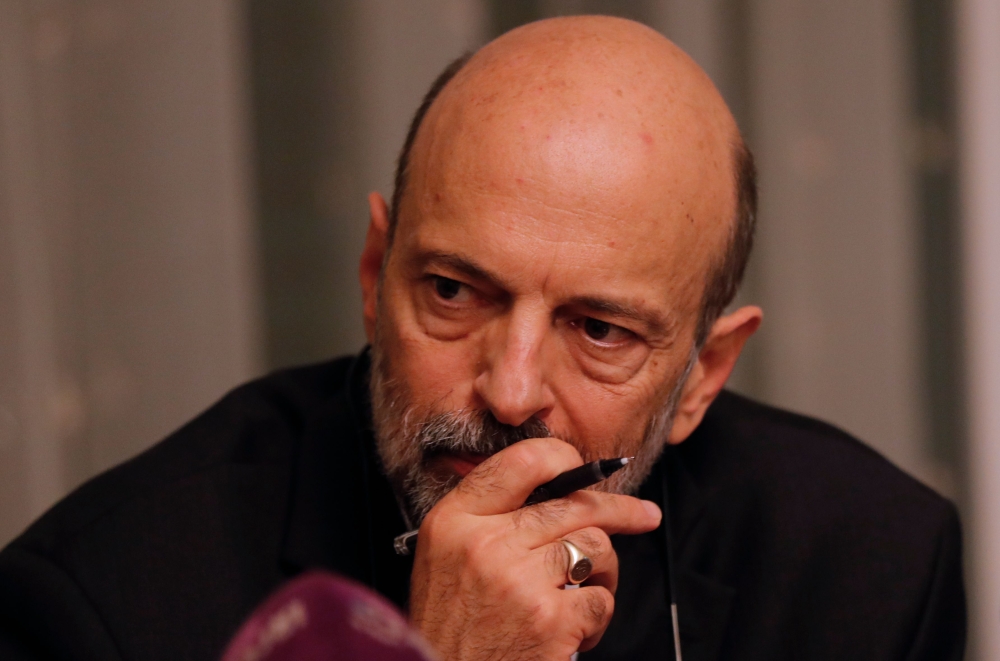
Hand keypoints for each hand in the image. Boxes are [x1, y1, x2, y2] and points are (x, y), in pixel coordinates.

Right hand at [408, 437, 662, 659]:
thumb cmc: (448, 627)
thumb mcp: (444, 557)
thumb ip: (486, 517)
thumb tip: (554, 490)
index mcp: (454, 520)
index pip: (520, 461)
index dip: (562, 459)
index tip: (584, 469)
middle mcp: (485, 543)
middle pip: (573, 504)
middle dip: (618, 510)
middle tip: (643, 515)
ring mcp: (519, 581)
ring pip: (595, 546)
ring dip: (602, 570)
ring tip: (586, 591)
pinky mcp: (550, 620)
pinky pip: (601, 598)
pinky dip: (596, 616)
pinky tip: (575, 630)